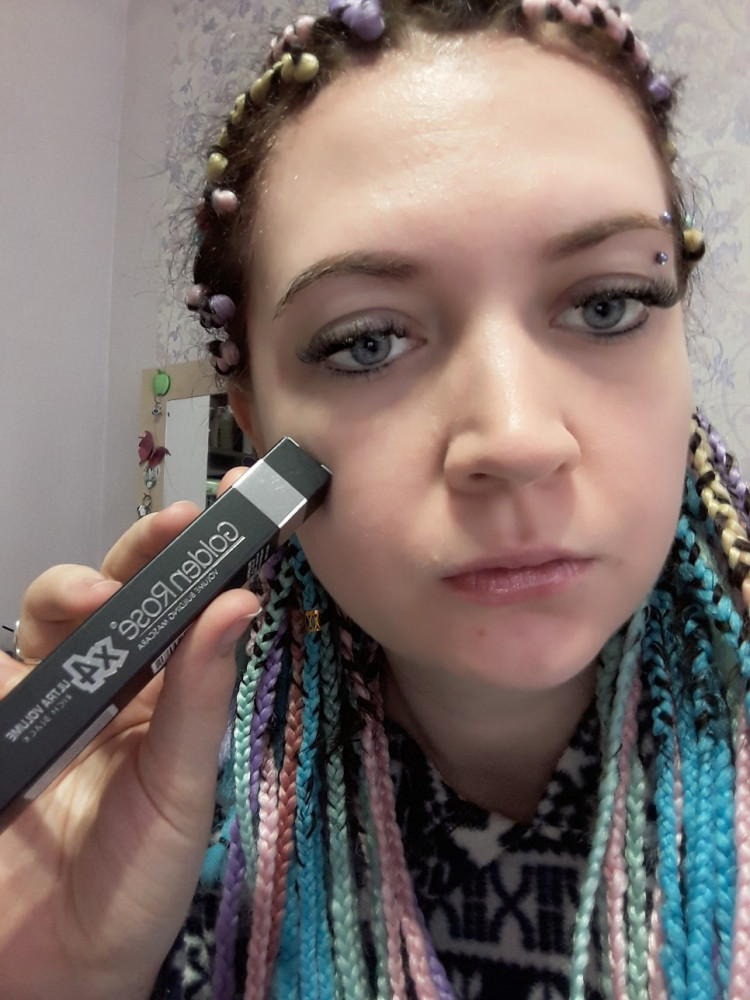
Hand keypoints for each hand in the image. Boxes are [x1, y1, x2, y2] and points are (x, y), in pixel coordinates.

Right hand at [0, 474, 258, 999]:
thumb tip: (238, 601)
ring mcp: (44, 695)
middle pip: (119, 593)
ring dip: (72, 587)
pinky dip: (15, 637)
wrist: (51, 965)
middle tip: (172, 529)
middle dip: (140, 553)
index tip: (230, 510)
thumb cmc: (135, 882)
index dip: (205, 559)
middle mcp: (109, 683)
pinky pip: (3, 661)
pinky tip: (32, 639)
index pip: (187, 610)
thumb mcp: (178, 787)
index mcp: (166, 695)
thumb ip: (197, 696)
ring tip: (94, 595)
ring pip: (53, 612)